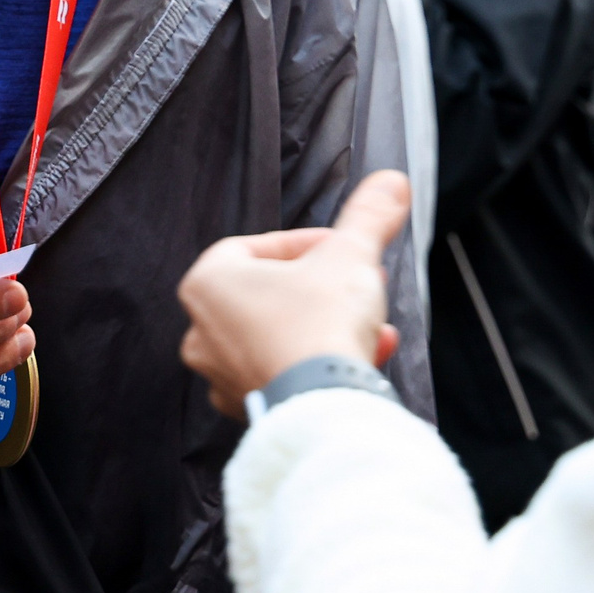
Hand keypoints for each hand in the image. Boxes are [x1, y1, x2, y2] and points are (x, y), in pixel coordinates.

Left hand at [178, 169, 407, 418]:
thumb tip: (391, 182)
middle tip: (356, 283)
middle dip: (320, 287)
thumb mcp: (351, 254)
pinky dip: (319, 365)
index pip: (256, 246)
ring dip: (324, 327)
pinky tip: (361, 359)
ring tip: (368, 325)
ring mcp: (223, 376)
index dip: (304, 243)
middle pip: (270, 294)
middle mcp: (203, 332)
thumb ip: (368, 215)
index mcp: (209, 284)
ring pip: (280, 336)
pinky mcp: (250, 410)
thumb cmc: (320, 326)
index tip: (339, 248)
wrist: (324, 408)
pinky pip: (286, 376)